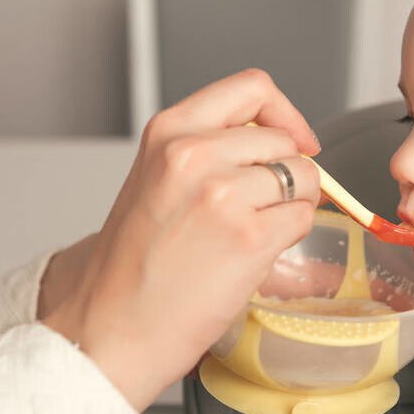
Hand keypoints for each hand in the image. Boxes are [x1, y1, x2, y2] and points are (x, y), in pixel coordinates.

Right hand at [42, 69, 320, 410]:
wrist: (110, 326)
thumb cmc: (132, 265)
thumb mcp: (157, 178)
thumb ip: (208, 149)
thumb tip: (277, 145)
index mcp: (169, 131)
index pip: (252, 87)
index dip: (285, 113)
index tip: (293, 139)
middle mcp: (195, 153)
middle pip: (284, 140)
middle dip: (287, 173)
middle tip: (260, 208)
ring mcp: (223, 193)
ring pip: (302, 177)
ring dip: (291, 205)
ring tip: (251, 233)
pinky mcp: (249, 237)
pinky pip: (303, 218)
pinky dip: (291, 235)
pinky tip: (254, 254)